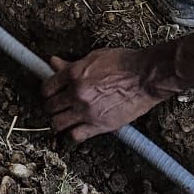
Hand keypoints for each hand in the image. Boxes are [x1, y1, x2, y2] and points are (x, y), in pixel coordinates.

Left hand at [43, 46, 165, 142]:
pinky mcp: (100, 125)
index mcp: (74, 74)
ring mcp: (87, 110)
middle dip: (52, 107)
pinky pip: (75, 136)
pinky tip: (77, 128)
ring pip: (57, 124)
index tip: (51, 94)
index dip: (47, 92)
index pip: (47, 88)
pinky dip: (73, 134)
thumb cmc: (124, 63)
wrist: (146, 76)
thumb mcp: (94, 57)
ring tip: (65, 119)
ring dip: (59, 122)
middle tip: (58, 107)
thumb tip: (53, 62)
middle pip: (50, 107)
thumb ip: (71, 64)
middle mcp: (77, 93)